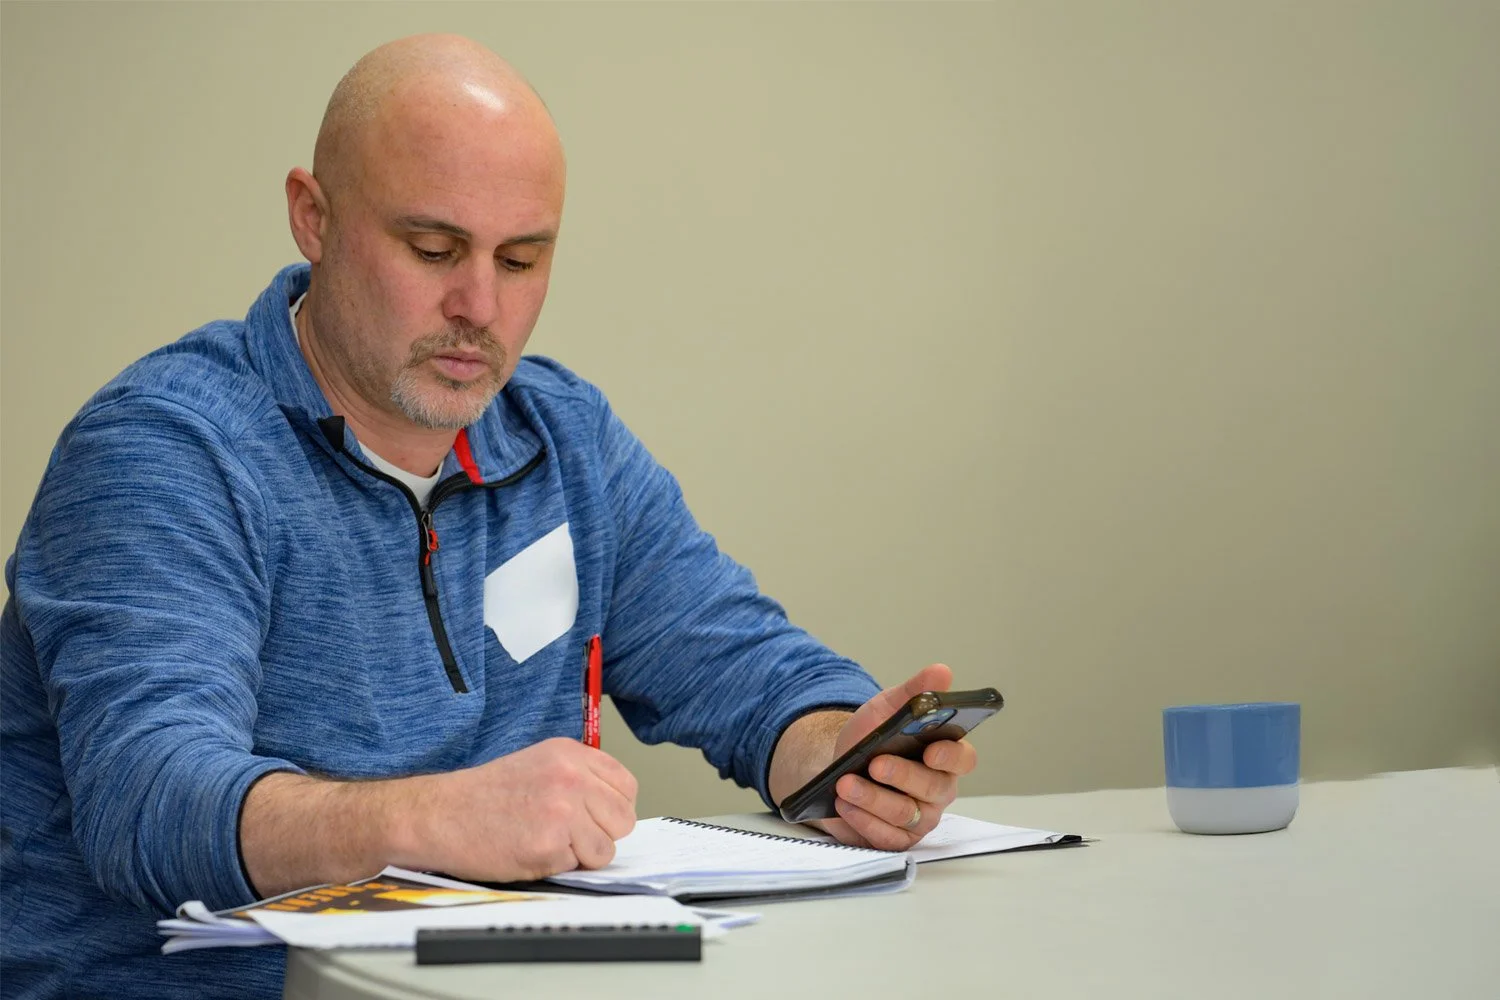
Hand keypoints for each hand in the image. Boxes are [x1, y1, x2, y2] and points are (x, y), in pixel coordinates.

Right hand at [395, 737, 637, 881]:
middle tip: (569, 835)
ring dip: (580, 855)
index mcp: (571, 754)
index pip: (627, 787)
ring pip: (605, 849)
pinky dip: (557, 866)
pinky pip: (577, 867)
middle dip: (601, 834)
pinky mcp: (549, 844)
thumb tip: (613, 809)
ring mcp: (563, 811)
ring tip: (546, 841)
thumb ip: (579, 778)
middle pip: (623, 820)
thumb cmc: (484, 795)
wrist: (440, 814)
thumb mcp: (539, 764)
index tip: (595, 817)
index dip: (613, 809)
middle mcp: (571, 777)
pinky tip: (530, 850)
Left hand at [822, 664, 977, 850]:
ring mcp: (919, 817)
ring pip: (906, 814)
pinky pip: (886, 837)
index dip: (950, 756)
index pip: (963, 759)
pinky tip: (845, 805)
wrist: (837, 767)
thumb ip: (914, 691)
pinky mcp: (897, 838)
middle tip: (876, 764)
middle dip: (903, 776)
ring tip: (846, 784)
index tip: (930, 751)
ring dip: (873, 799)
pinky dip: (863, 820)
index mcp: (944, 756)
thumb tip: (941, 672)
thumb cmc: (870, 738)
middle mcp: (938, 789)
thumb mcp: (887, 708)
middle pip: (933, 789)